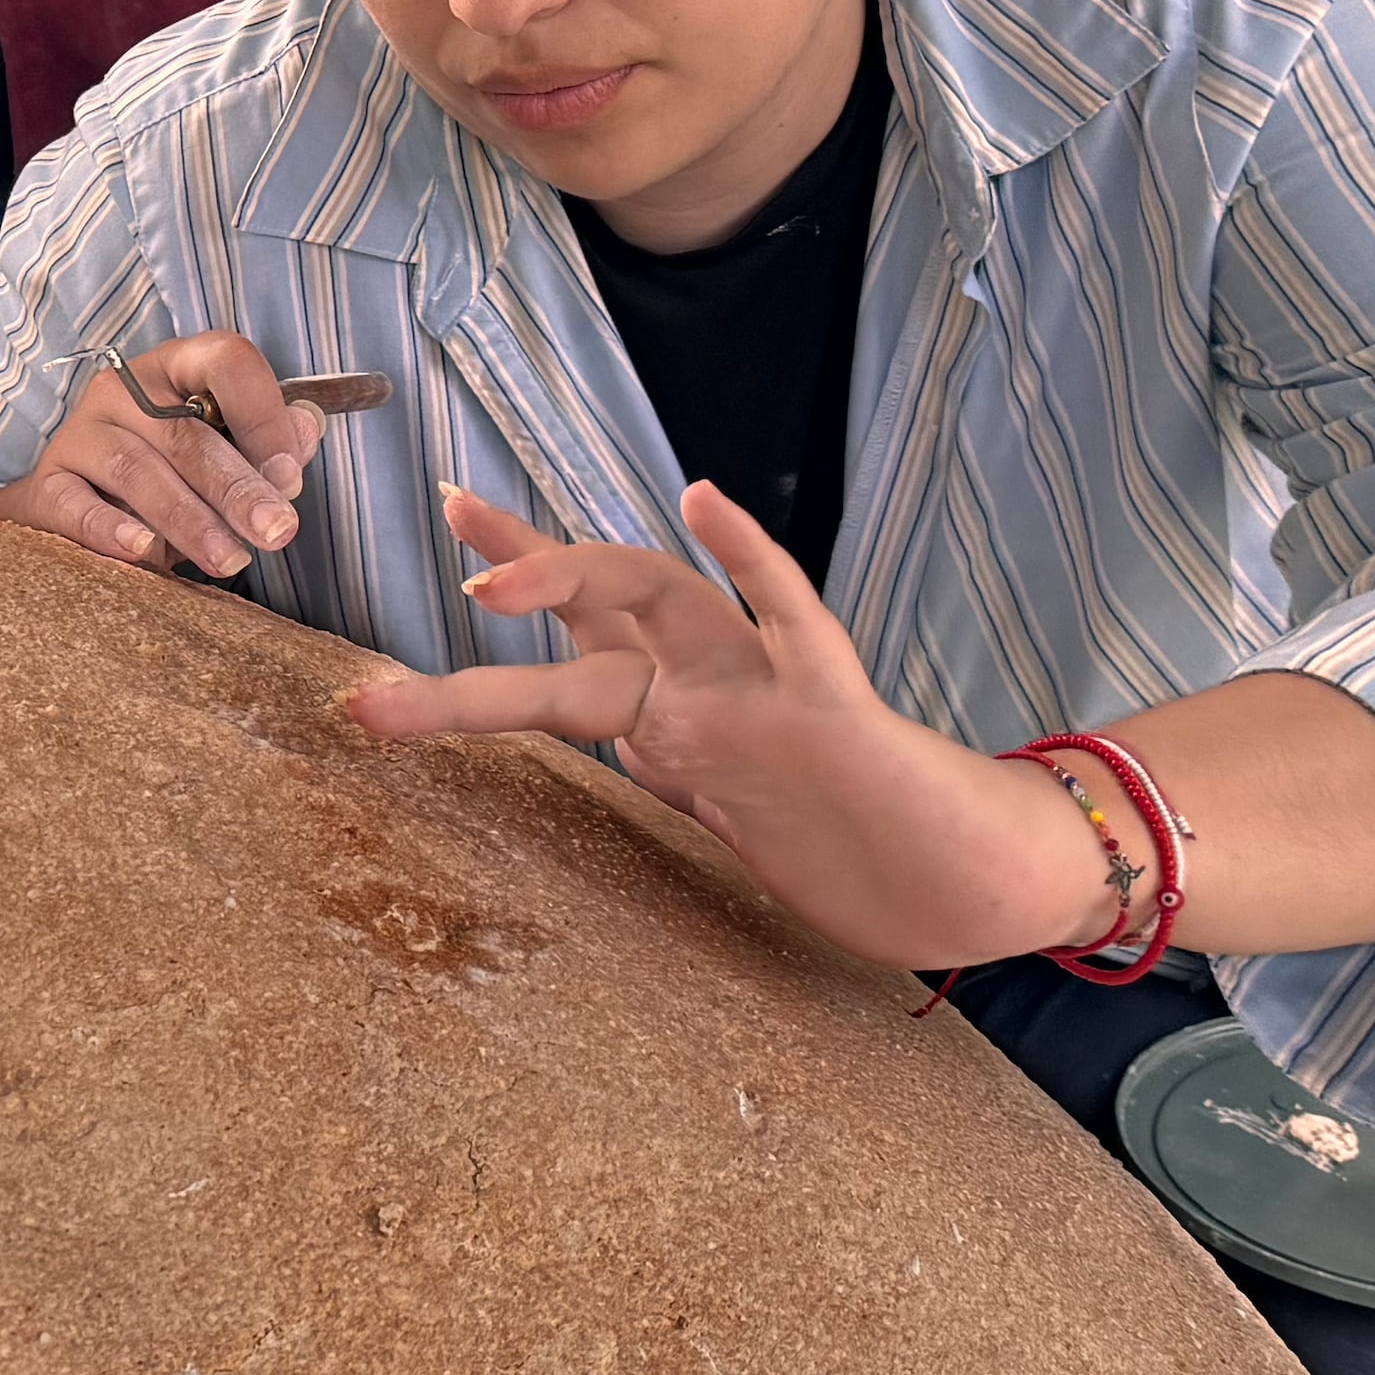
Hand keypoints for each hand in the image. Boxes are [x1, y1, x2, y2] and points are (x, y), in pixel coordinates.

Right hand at [0, 332, 339, 580]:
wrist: (77, 502)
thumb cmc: (168, 471)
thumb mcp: (221, 448)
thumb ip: (266, 440)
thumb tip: (307, 429)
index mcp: (176, 367)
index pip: (226, 361)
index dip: (265, 416)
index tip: (291, 475)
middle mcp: (124, 390)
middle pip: (186, 434)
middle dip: (238, 488)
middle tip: (278, 531)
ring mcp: (81, 434)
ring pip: (139, 472)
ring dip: (191, 520)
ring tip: (230, 559)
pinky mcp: (49, 484)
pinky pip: (76, 506)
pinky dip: (111, 530)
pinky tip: (146, 552)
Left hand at [339, 481, 1101, 972]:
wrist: (947, 871)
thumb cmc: (828, 824)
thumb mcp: (711, 790)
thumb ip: (660, 748)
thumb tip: (611, 741)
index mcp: (672, 694)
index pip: (576, 614)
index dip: (514, 560)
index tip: (441, 515)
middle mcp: (707, 669)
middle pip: (593, 606)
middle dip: (511, 576)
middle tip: (427, 586)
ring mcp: (763, 682)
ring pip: (657, 599)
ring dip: (569, 576)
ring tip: (487, 582)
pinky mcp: (833, 708)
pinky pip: (789, 620)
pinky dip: (750, 559)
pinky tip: (705, 503)